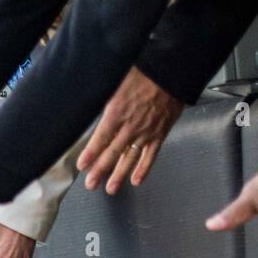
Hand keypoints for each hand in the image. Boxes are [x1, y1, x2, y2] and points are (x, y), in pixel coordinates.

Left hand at [77, 66, 183, 194]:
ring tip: (110, 189)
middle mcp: (131, 126)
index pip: (101, 137)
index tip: (82, 166)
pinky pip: (151, 155)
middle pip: (113, 152)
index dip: (91, 153)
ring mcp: (146, 132)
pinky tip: (136, 180)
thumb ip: (104, 94)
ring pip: (130, 158)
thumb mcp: (118, 78)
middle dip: (100, 170)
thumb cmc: (146, 70)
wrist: (174, 69)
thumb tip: (88, 99)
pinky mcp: (160, 133)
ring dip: (119, 175)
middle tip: (91, 184)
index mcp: (118, 111)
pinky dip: (144, 169)